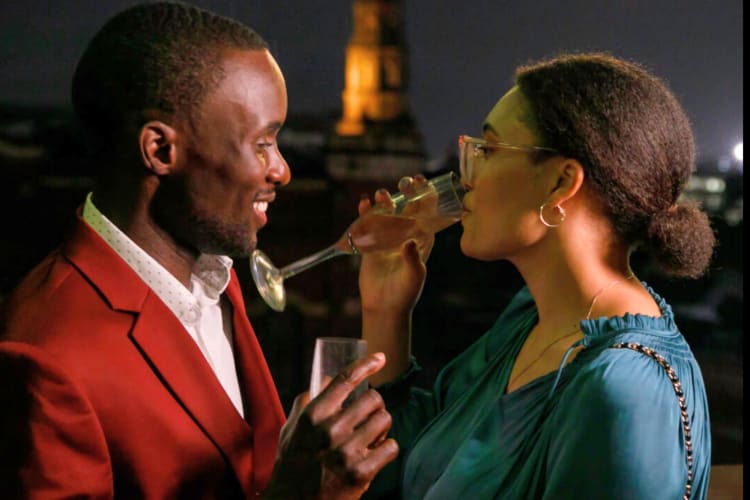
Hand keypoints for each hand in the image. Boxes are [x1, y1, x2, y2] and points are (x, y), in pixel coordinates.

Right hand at [264, 353, 397, 498]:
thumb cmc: (292, 464)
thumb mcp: (292, 428)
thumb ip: (307, 402)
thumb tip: (325, 377)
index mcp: (313, 415)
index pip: (345, 379)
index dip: (367, 364)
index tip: (381, 358)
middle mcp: (330, 430)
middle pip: (373, 398)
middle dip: (374, 405)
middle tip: (368, 415)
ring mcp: (347, 452)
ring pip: (385, 420)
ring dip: (382, 426)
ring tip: (371, 436)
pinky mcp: (361, 473)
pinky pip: (391, 447)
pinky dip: (387, 449)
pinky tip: (375, 454)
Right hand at [358, 175, 433, 314]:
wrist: (385, 306)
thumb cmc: (406, 292)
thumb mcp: (413, 275)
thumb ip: (412, 258)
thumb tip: (409, 242)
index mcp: (423, 240)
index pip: (428, 213)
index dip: (427, 195)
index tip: (422, 182)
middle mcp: (407, 235)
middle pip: (408, 208)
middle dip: (407, 192)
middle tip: (404, 182)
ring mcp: (388, 238)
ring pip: (388, 213)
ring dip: (385, 201)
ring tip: (381, 194)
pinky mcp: (371, 244)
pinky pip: (369, 223)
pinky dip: (365, 212)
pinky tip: (363, 203)